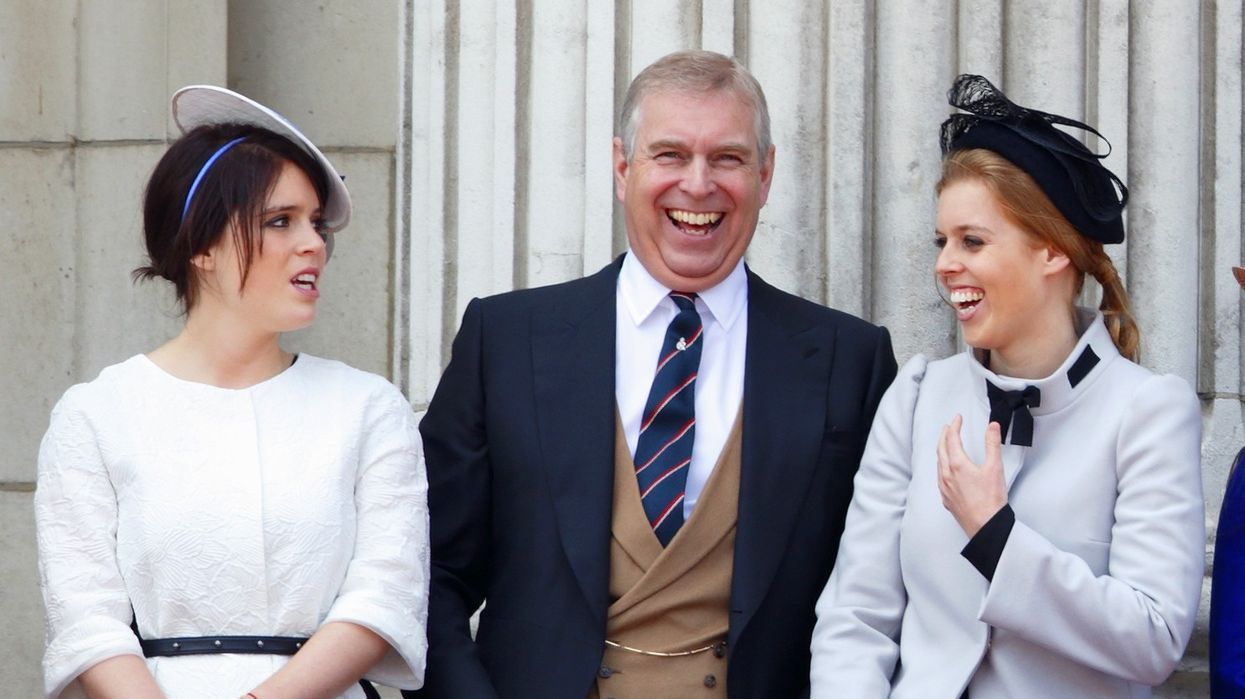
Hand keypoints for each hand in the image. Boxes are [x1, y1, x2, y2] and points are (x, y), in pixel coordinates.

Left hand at [937, 415, 1006, 536]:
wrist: (985, 526)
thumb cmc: (991, 500)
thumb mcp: (995, 468)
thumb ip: (992, 444)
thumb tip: (992, 426)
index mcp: (957, 465)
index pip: (951, 439)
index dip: (954, 426)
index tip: (957, 418)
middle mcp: (946, 475)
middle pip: (941, 449)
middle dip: (944, 435)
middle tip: (948, 427)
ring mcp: (944, 488)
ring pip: (938, 464)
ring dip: (941, 450)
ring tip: (946, 444)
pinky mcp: (946, 498)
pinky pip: (939, 477)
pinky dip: (942, 466)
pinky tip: (946, 469)